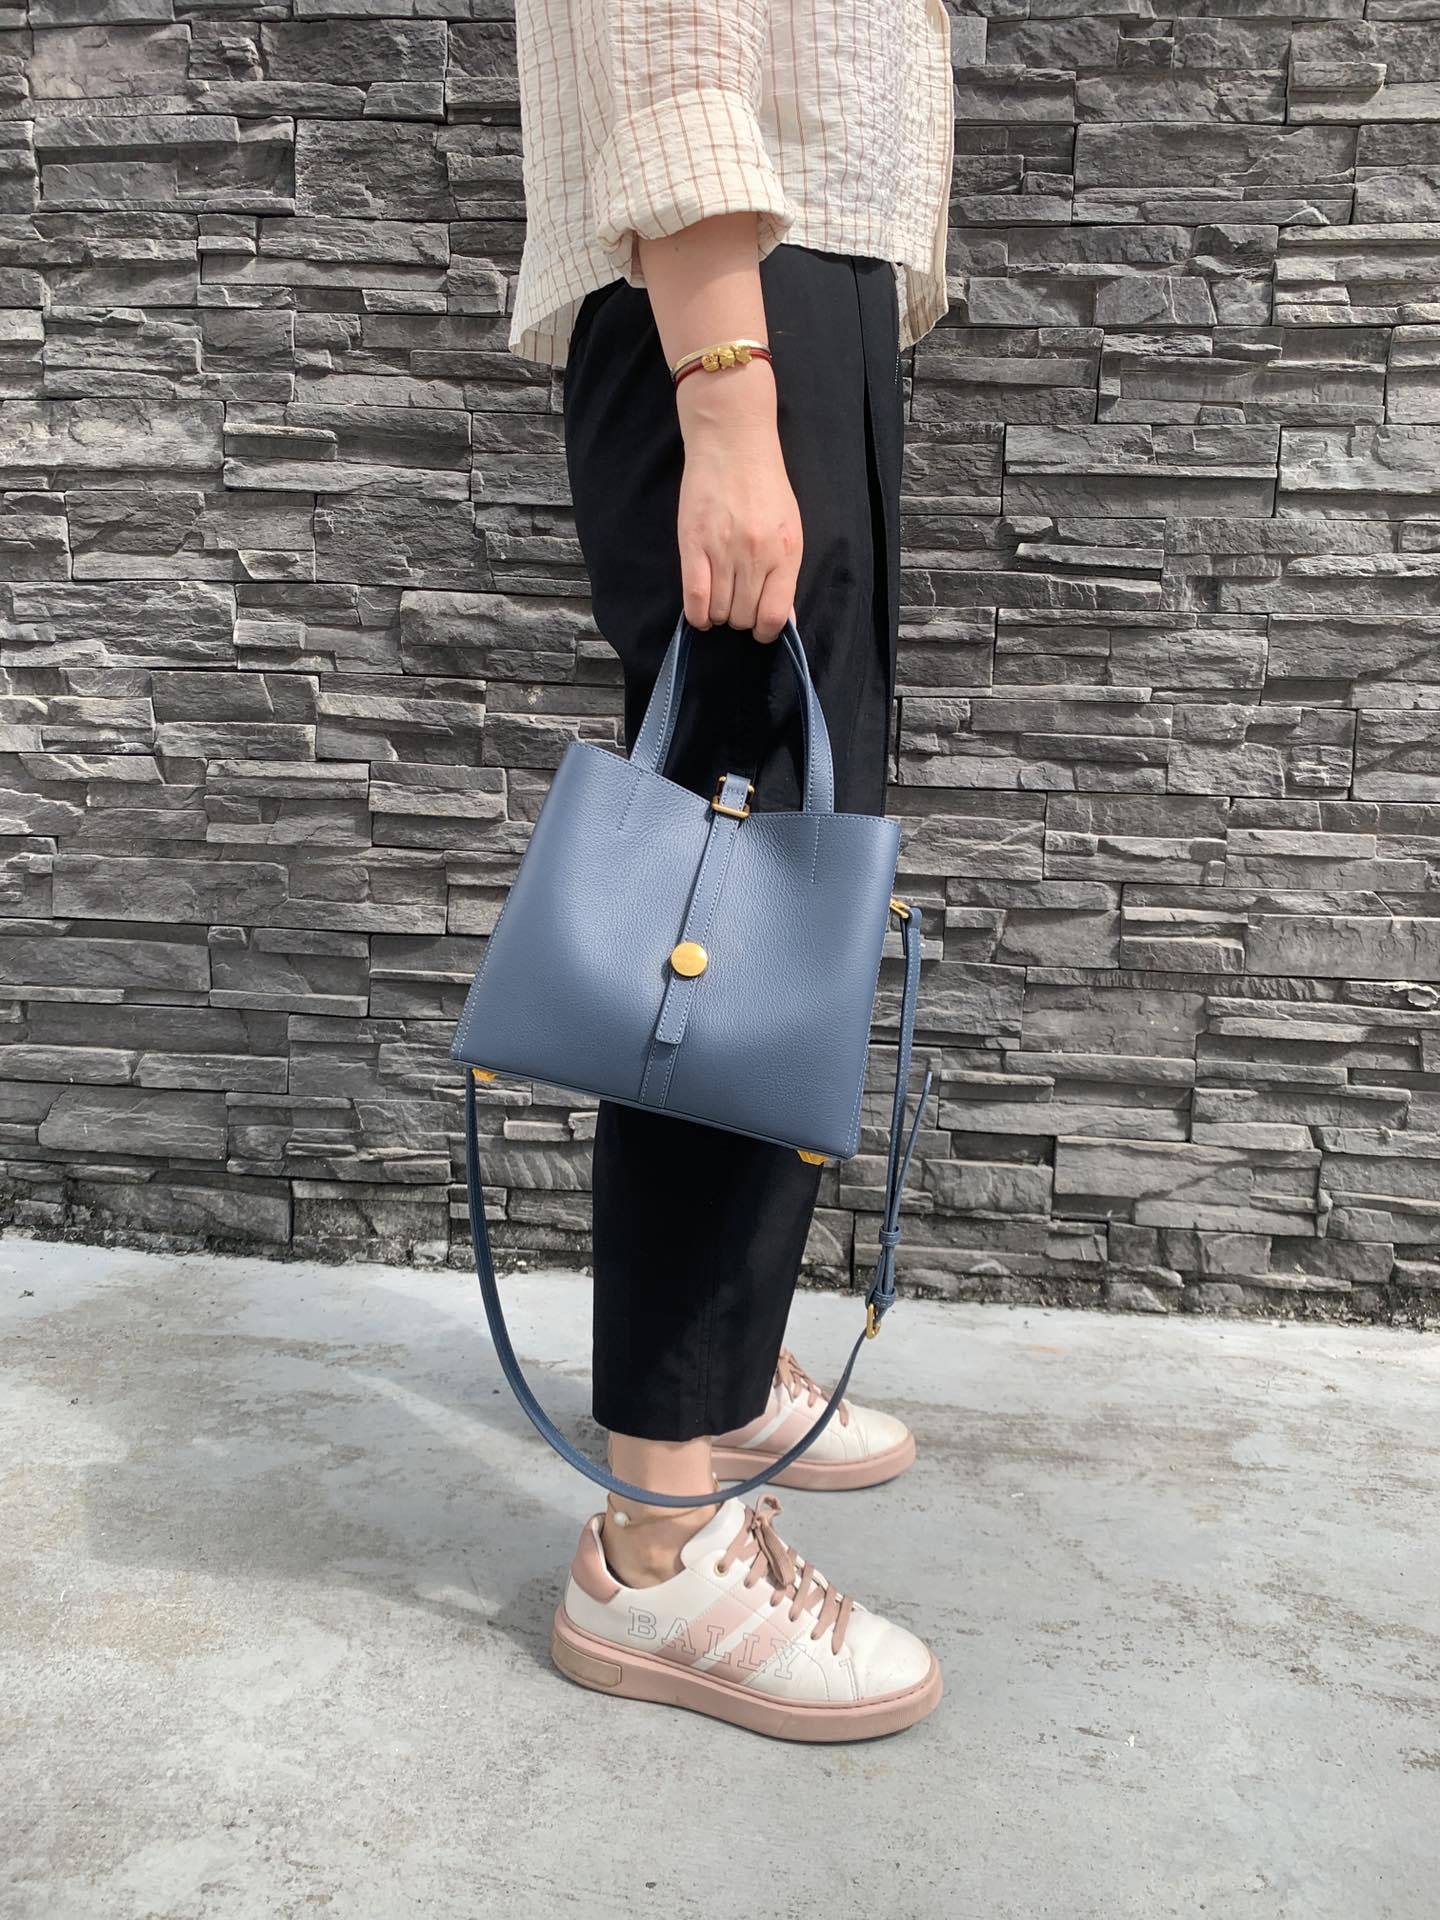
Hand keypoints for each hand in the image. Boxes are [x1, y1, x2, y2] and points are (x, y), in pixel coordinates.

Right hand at [674, 362, 800, 644]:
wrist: (733, 444)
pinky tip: (700, 610)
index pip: (774, 616)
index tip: (759, 627)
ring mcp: (723, 550)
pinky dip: (697, 614)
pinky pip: (694, 597)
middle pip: (744, 617)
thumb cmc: (764, 486)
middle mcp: (756, 555)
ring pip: (719, 611)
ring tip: (718, 597)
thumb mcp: (789, 529)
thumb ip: (786, 574)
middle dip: (740, 618)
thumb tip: (783, 619)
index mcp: (785, 552)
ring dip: (718, 614)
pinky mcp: (693, 544)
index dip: (765, 631)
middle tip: (736, 602)